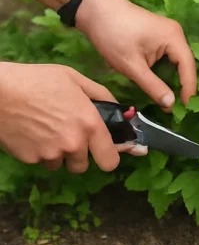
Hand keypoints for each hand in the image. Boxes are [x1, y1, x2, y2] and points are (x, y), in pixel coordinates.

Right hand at [0, 62, 120, 172]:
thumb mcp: (74, 79)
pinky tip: (29, 132)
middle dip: (77, 155)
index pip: (110, 161)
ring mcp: (51, 153)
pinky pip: (40, 160)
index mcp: (90, 125)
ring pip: (60, 164)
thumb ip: (101, 96)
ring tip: (44, 130)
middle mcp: (74, 143)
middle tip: (66, 136)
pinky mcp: (31, 159)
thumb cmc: (35, 80)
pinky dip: (37, 151)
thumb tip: (123, 111)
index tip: (102, 152)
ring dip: (56, 153)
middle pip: (83, 166)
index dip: (107, 157)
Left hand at [76, 0, 196, 109]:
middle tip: (176, 108)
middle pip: (186, 66)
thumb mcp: (132, 65)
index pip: (189, 69)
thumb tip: (170, 105)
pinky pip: (169, 57)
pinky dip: (166, 72)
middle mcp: (176, 34)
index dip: (188, 91)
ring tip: (168, 100)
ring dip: (173, 81)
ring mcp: (168, 33)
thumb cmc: (112, 34)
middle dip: (182, 87)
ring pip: (177, 63)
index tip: (184, 109)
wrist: (92, 7)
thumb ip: (153, 86)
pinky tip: (160, 84)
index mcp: (174, 38)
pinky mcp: (159, 35)